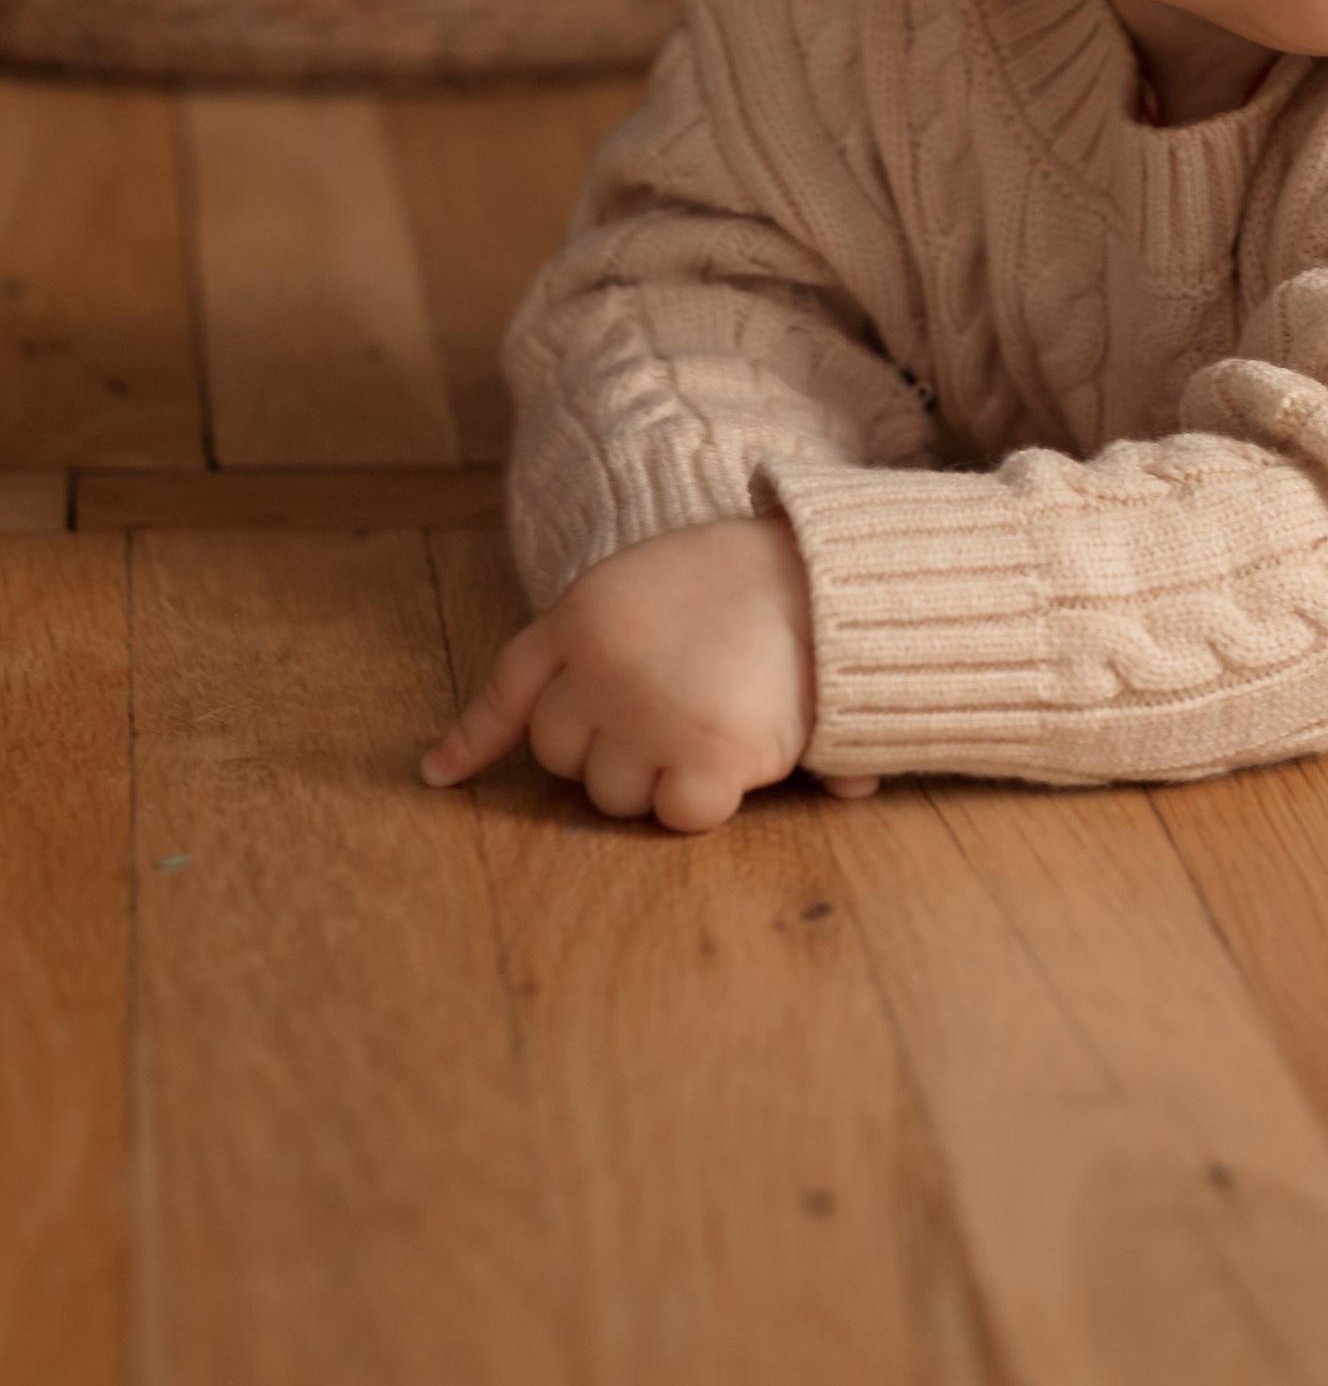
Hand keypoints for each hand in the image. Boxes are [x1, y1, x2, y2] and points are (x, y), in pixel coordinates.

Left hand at [420, 511, 866, 833]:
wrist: (833, 572)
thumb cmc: (759, 574)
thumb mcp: (662, 580)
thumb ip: (622, 643)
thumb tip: (498, 750)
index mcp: (583, 615)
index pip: (507, 688)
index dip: (471, 738)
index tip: (437, 775)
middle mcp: (598, 669)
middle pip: (560, 754)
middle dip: (605, 748)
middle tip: (671, 710)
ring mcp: (647, 716)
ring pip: (613, 792)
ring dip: (655, 775)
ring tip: (715, 719)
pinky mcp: (703, 758)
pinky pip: (676, 814)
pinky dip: (703, 800)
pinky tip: (738, 761)